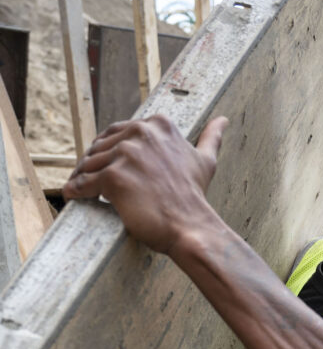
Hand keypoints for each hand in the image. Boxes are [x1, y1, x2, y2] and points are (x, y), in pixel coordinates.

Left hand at [63, 115, 228, 253]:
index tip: (108, 163)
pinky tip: (73, 196)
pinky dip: (76, 190)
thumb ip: (211, 137)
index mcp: (158, 125)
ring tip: (78, 188)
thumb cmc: (194, 198)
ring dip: (81, 176)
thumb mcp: (204, 161)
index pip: (120, 131)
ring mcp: (127, 155)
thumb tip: (223, 120)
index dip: (111, 150)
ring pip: (91, 163)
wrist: (190, 227)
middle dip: (93, 162)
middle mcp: (141, 134)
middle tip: (87, 177)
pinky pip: (85, 182)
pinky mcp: (114, 177)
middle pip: (102, 145)